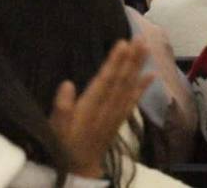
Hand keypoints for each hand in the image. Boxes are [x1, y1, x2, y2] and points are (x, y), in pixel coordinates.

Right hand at [50, 39, 151, 178]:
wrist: (80, 167)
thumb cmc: (63, 144)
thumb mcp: (55, 128)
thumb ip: (61, 107)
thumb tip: (68, 84)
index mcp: (90, 107)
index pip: (105, 80)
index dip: (115, 62)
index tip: (123, 43)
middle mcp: (106, 108)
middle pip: (121, 80)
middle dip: (131, 59)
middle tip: (140, 38)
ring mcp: (115, 113)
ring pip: (129, 86)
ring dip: (138, 67)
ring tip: (146, 48)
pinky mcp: (119, 118)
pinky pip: (133, 100)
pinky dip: (142, 87)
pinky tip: (151, 74)